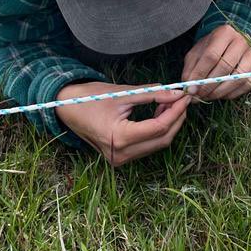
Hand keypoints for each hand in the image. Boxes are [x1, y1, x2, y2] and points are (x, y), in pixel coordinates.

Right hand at [55, 81, 189, 166]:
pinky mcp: (120, 156)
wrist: (65, 108)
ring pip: (156, 144)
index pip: (158, 127)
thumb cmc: (89, 97)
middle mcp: (120, 153)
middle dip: (176, 119)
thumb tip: (176, 92)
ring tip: (171, 102)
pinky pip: (146, 145)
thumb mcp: (122, 93)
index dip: (175, 111)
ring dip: (168, 124)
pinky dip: (156, 130)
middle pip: (161, 139)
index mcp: (119, 137)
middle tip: (182, 99)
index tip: (184, 96)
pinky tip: (160, 112)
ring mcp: (119, 158)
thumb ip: (151, 94)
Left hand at [182, 24, 250, 100]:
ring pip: (237, 78)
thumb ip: (191, 70)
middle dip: (210, 86)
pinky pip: (246, 85)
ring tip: (208, 97)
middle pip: (225, 67)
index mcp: (224, 33)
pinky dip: (232, 94)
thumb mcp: (196, 54)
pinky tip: (221, 95)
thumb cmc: (210, 48)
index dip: (201, 74)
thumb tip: (190, 89)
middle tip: (199, 96)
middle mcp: (242, 41)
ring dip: (220, 92)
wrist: (229, 43)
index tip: (191, 89)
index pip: (212, 55)